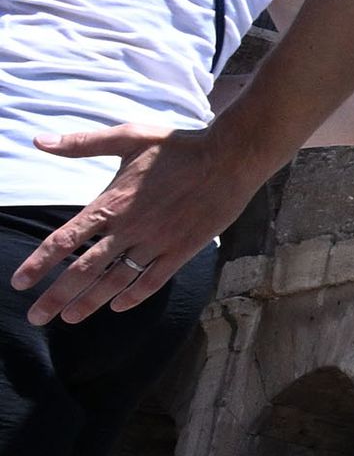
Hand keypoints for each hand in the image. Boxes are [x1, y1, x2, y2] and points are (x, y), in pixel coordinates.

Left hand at [14, 123, 266, 326]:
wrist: (230, 158)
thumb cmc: (179, 146)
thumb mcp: (128, 137)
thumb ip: (82, 143)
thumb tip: (39, 141)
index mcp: (112, 203)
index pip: (64, 240)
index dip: (39, 264)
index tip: (19, 283)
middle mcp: (130, 228)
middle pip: (84, 270)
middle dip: (56, 297)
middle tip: (36, 317)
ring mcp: (158, 242)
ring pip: (116, 281)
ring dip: (90, 303)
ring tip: (70, 319)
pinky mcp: (183, 249)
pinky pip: (153, 280)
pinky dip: (133, 296)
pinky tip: (117, 306)